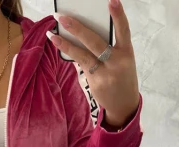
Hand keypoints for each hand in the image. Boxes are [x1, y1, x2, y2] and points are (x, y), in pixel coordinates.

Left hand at [48, 0, 138, 129]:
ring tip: (52, 34)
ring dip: (65, 43)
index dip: (118, 15)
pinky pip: (80, 65)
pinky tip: (60, 45)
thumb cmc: (122, 77)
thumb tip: (84, 34)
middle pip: (95, 42)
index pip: (123, 30)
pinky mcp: (94, 83)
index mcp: (127, 53)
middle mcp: (116, 62)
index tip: (112, 0)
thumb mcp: (123, 61)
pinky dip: (70, 54)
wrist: (124, 105)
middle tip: (61, 16)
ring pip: (82, 55)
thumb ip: (109, 48)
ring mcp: (104, 74)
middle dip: (77, 28)